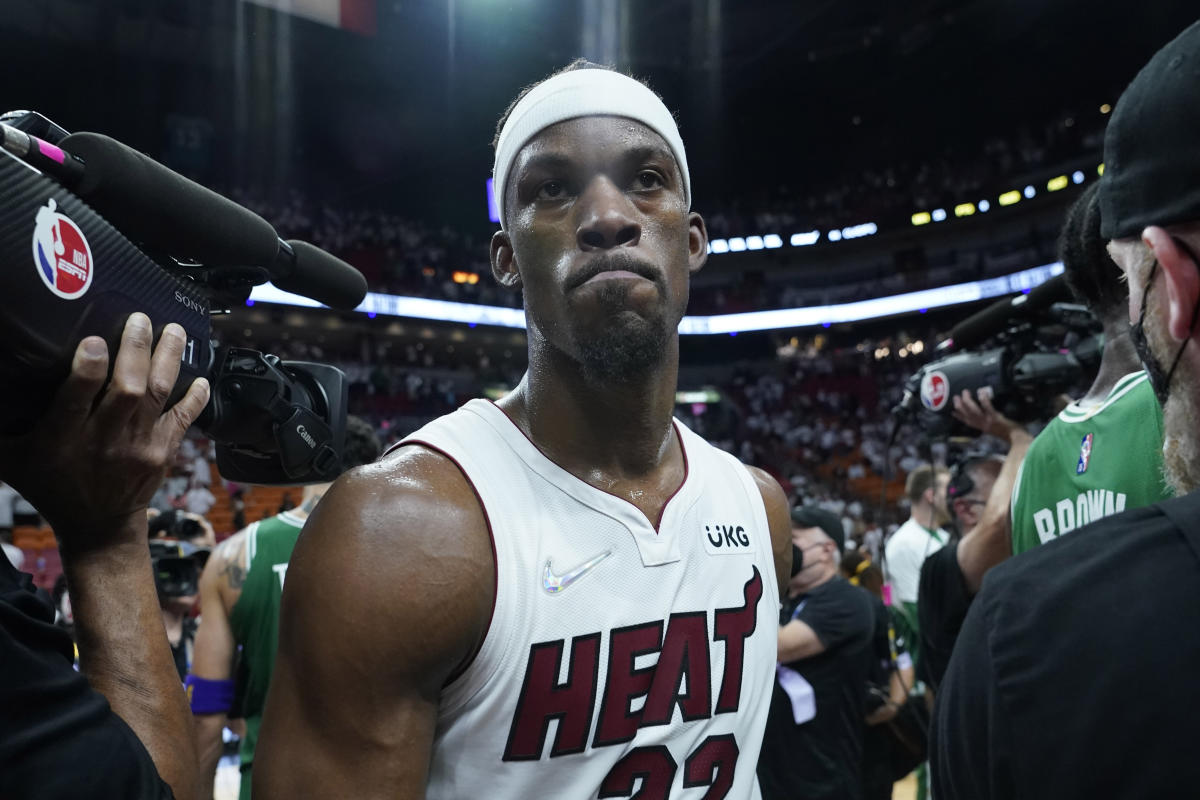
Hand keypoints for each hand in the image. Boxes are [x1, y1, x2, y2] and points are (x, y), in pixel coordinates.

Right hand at [0, 313, 208, 552]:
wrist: (98, 525)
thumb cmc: (51, 484)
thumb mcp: (13, 459)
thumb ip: (0, 425)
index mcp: (63, 439)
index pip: (78, 399)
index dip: (88, 369)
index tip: (95, 341)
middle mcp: (104, 440)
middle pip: (127, 390)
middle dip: (136, 351)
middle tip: (141, 320)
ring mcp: (139, 446)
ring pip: (158, 395)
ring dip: (167, 359)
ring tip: (174, 330)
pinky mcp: (163, 451)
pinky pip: (183, 418)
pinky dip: (194, 397)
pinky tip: (201, 375)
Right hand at [951, 388, 1021, 440]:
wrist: (1017, 439)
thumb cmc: (1010, 434)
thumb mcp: (996, 430)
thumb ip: (990, 424)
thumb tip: (988, 418)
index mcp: (982, 428)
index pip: (968, 422)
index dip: (959, 416)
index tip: (952, 410)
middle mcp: (983, 425)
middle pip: (968, 415)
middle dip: (960, 406)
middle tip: (956, 397)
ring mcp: (988, 422)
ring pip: (974, 412)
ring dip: (968, 402)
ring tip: (965, 392)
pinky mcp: (996, 418)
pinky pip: (988, 408)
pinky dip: (984, 401)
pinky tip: (981, 393)